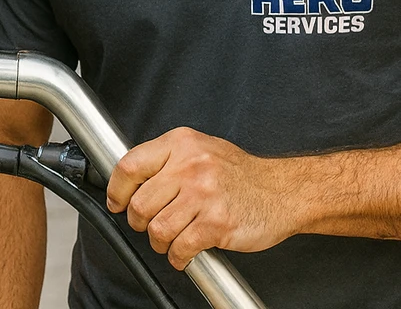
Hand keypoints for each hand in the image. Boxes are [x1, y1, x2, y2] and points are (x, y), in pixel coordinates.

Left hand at [105, 127, 306, 269]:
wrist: (283, 191)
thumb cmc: (241, 174)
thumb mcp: (201, 149)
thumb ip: (168, 159)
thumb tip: (131, 178)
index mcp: (182, 144)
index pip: (130, 165)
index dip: (117, 189)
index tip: (118, 202)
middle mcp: (191, 166)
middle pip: (140, 204)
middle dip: (139, 223)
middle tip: (148, 225)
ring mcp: (204, 195)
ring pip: (157, 229)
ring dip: (159, 242)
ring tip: (170, 240)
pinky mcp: (217, 223)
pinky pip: (180, 248)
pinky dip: (178, 256)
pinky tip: (185, 252)